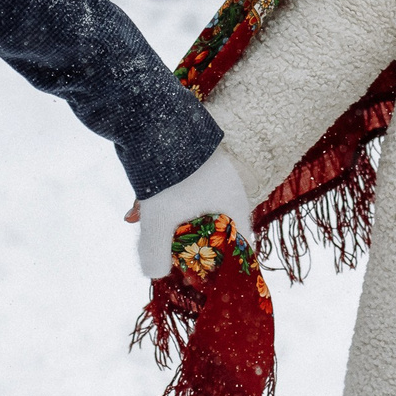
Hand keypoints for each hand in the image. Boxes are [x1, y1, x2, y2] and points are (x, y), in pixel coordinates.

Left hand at [129, 147, 256, 279]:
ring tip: (160, 235)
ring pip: (202, 210)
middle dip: (200, 246)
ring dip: (182, 225)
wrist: (154, 118)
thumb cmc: (167, 172)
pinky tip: (152, 210)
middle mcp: (229, 186)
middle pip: (220, 228)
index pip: (243, 243)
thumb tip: (155, 275)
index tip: (210, 277)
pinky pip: (189, 193)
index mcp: (233, 202)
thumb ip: (156, 252)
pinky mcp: (195, 160)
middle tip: (179, 259)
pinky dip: (174, 206)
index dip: (228, 264)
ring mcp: (213, 171)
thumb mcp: (158, 218)